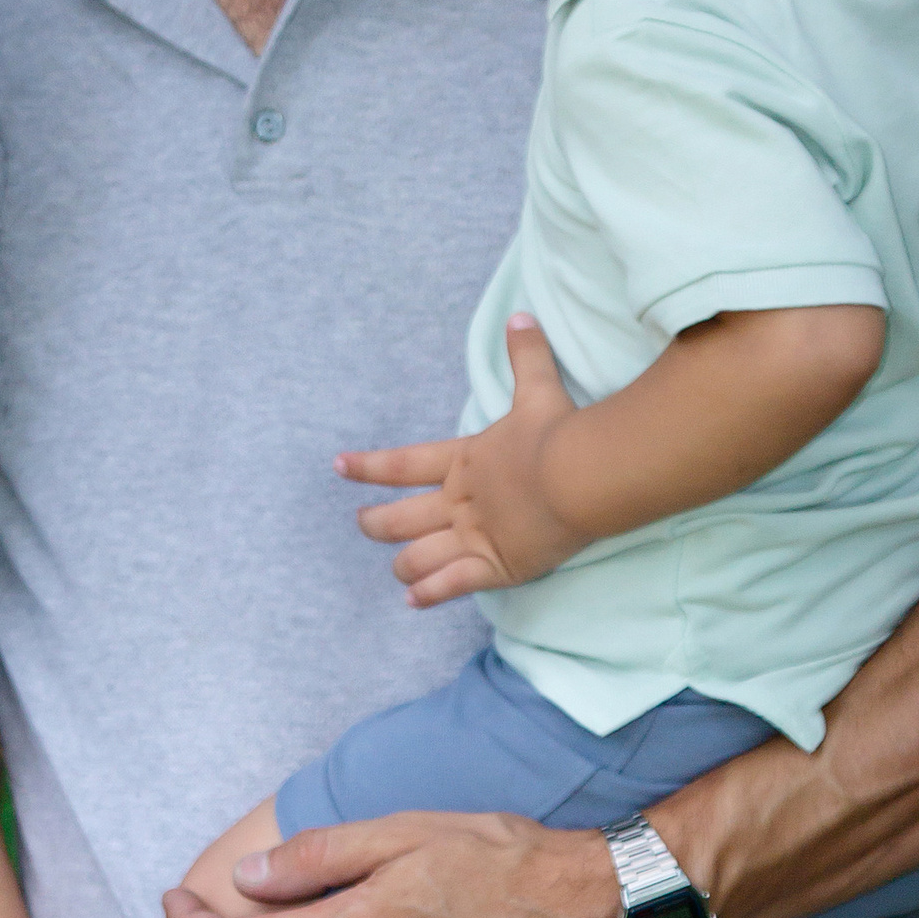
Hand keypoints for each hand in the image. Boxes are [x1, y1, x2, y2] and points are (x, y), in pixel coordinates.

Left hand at [338, 316, 582, 603]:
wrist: (580, 476)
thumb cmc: (558, 433)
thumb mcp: (539, 389)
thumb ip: (527, 356)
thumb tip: (521, 316)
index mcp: (462, 461)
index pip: (402, 464)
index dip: (368, 467)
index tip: (338, 467)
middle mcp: (458, 503)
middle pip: (399, 518)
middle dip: (375, 523)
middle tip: (363, 523)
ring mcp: (473, 537)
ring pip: (418, 556)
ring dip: (404, 564)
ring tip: (397, 571)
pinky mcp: (494, 566)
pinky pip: (450, 586)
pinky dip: (428, 594)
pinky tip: (412, 600)